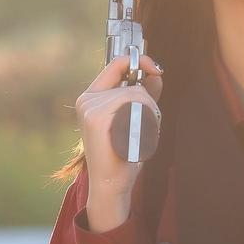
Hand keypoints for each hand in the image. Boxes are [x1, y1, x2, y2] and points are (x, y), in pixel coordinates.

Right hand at [76, 52, 164, 205]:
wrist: (111, 183)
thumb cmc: (123, 154)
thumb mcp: (135, 119)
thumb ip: (144, 96)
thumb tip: (156, 74)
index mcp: (92, 97)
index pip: (116, 64)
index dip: (138, 61)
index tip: (156, 68)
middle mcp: (87, 99)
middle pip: (133, 86)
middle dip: (150, 104)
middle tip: (147, 127)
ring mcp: (90, 108)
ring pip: (136, 95)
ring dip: (150, 115)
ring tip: (140, 136)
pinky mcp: (97, 118)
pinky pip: (133, 105)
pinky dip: (144, 120)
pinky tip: (135, 138)